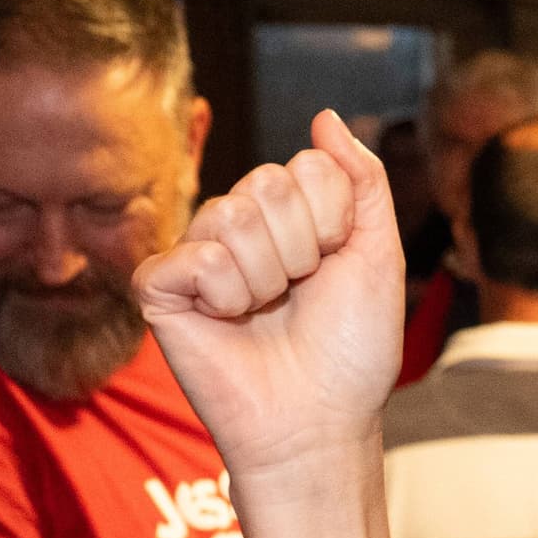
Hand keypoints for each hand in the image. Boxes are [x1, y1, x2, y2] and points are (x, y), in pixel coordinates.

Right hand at [135, 109, 407, 480]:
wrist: (319, 419)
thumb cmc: (352, 349)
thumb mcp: (378, 257)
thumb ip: (361, 182)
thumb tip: (326, 117)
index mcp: (290, 215)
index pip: (307, 167)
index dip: (333, 223)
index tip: (334, 267)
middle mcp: (240, 226)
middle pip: (268, 185)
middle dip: (302, 249)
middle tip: (300, 296)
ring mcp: (197, 254)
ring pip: (232, 219)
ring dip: (267, 278)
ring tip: (266, 313)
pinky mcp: (160, 287)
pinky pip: (194, 258)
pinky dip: (226, 295)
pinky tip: (228, 322)